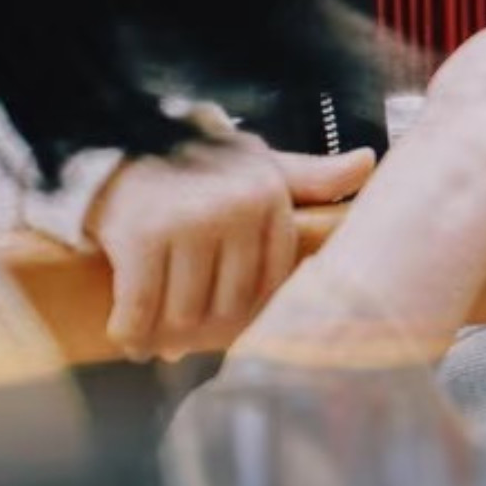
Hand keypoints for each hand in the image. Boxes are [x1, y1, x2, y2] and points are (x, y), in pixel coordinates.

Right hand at [88, 133, 373, 360]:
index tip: (226, 326)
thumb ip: (310, 178)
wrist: (118, 141)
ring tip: (158, 344)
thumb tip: (368, 162)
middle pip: (229, 305)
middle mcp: (235, 209)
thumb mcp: (258, 165)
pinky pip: (140, 308)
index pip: (272, 284)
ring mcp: (188, 223)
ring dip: (164, 338)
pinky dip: (130, 331)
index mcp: (269, 197)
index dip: (248, 313)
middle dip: (204, 331)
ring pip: (184, 313)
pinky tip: (127, 338)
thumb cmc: (199, 164)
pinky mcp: (141, 237)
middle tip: (185, 343)